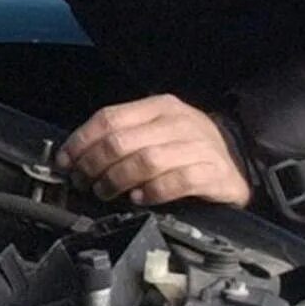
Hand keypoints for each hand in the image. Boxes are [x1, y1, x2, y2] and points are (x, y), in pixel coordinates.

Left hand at [58, 95, 252, 207]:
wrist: (239, 159)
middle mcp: (178, 122)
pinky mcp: (213, 173)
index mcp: (159, 106)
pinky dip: (153, 192)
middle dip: (94, 166)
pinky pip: (177, 182)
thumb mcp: (157, 130)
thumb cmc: (187, 148)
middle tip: (84, 183)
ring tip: (107, 193)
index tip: (66, 162)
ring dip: (118, 180)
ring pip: (146, 161)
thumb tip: (77, 156)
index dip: (81, 142)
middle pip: (122, 142)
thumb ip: (123, 137)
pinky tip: (140, 199)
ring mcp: (198, 147)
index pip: (109, 118)